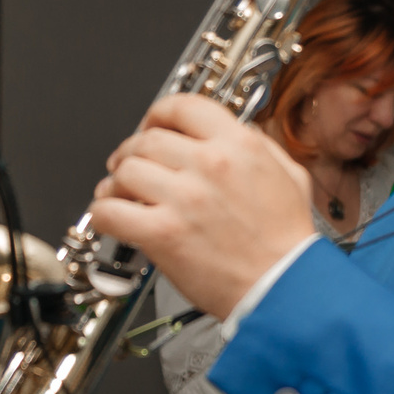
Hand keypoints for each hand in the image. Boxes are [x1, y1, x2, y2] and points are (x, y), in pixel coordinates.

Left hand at [89, 94, 317, 318]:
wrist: (282, 286)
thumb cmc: (287, 242)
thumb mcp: (291, 176)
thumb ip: (262, 147)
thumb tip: (237, 134)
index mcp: (239, 146)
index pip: (183, 107)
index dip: (158, 113)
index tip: (152, 124)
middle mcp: (209, 165)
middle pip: (147, 139)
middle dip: (132, 150)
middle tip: (129, 164)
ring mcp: (183, 198)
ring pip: (125, 170)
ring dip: (115, 182)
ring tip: (118, 193)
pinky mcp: (162, 233)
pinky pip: (110, 211)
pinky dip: (102, 212)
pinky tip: (112, 216)